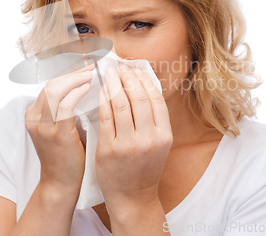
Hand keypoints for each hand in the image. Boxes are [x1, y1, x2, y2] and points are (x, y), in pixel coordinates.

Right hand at [25, 60, 94, 191]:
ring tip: (91, 73)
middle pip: (51, 84)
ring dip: (75, 79)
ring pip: (55, 91)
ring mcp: (43, 127)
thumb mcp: (61, 127)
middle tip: (91, 65)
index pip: (49, 85)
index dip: (67, 72)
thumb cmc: (67, 154)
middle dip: (72, 72)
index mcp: (34, 115)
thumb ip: (67, 108)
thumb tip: (85, 85)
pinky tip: (88, 88)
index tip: (84, 65)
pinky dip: (76, 93)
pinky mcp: (56, 135)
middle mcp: (34, 118)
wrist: (61, 183)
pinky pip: (64, 106)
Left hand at [95, 63, 172, 211]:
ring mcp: (128, 144)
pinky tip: (101, 91)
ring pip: (121, 105)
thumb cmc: (145, 167)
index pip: (156, 99)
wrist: (132, 196)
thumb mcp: (159, 143)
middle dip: (128, 78)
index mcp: (164, 135)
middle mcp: (148, 139)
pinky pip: (105, 117)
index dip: (144, 80)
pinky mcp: (109, 149)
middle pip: (138, 98)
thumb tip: (144, 85)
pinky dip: (103, 100)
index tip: (135, 69)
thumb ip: (154, 118)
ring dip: (113, 84)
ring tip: (108, 74)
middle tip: (120, 67)